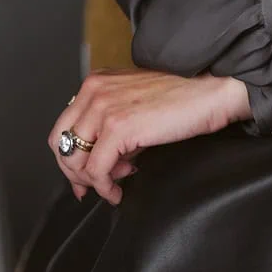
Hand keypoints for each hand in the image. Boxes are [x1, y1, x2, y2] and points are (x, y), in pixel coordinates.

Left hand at [48, 68, 250, 205]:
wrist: (212, 90)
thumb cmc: (183, 95)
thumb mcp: (136, 100)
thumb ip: (112, 121)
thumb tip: (97, 161)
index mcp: (97, 81)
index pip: (63, 126)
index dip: (70, 157)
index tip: (84, 175)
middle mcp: (95, 91)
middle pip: (59, 144)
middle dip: (76, 172)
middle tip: (96, 185)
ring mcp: (105, 108)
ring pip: (74, 160)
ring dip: (93, 180)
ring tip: (117, 181)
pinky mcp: (118, 127)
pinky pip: (96, 171)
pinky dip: (105, 187)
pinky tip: (119, 189)